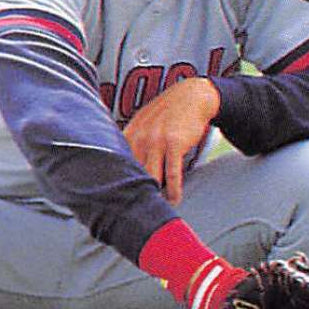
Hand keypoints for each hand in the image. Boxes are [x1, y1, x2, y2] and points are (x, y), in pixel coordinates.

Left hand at [123, 78, 220, 204]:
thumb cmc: (169, 113)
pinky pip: (172, 173)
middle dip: (133, 193)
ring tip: (157, 210)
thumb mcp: (145, 123)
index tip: (115, 201)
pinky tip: (174, 199)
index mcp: (129, 134)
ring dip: (154, 195)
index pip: (118, 164)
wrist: (192, 96)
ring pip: (151, 176)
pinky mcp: (173, 144)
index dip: (117, 184)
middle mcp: (139, 137)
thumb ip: (134, 142)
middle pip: (133, 174)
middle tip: (135, 212)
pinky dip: (173, 190)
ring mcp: (156, 140)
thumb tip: (125, 166)